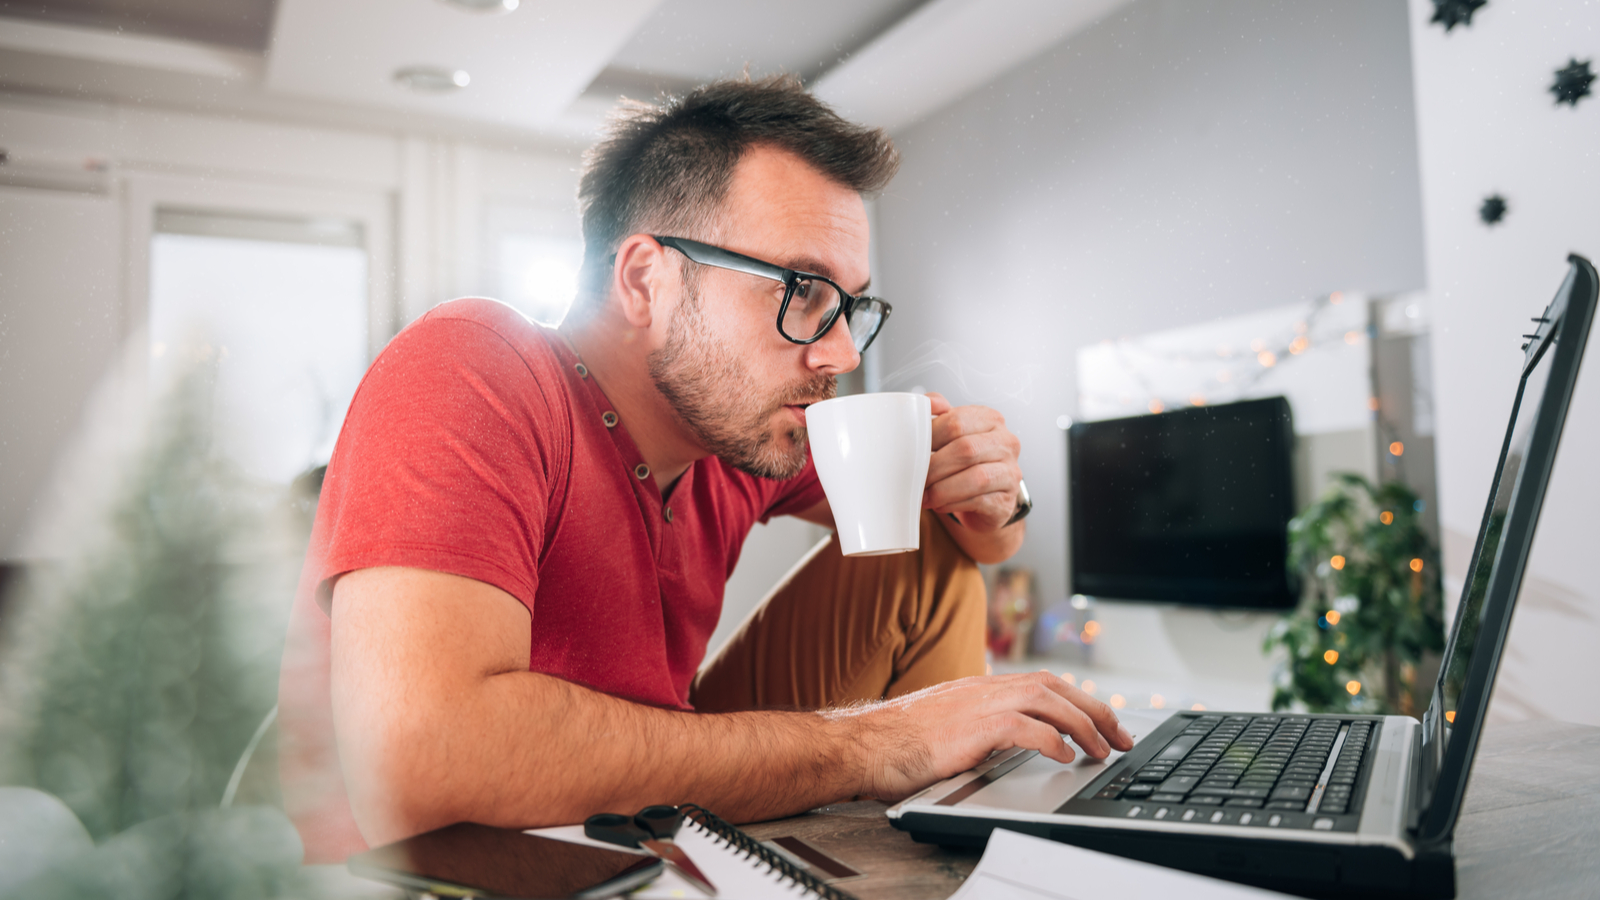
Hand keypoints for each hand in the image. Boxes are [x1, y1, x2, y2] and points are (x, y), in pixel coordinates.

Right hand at [827, 671, 1133, 801]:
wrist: (862, 745)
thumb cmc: (896, 743)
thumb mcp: (946, 727)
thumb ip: (977, 726)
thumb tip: (1008, 741)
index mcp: (979, 688)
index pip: (1042, 682)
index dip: (1078, 699)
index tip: (1101, 721)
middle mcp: (983, 688)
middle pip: (1055, 686)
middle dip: (1095, 709)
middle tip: (1121, 736)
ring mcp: (978, 704)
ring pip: (1048, 701)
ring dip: (1084, 724)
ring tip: (1103, 749)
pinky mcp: (973, 727)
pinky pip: (1026, 727)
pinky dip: (1052, 740)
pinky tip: (1065, 756)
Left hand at [923, 392, 1022, 533]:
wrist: (985, 497)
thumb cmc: (964, 462)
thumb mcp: (951, 434)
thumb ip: (937, 415)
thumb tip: (925, 403)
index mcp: (990, 420)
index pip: (957, 422)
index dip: (929, 438)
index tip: (910, 451)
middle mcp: (1006, 442)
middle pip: (966, 449)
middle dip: (934, 466)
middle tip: (914, 477)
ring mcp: (1011, 472)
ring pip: (976, 478)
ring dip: (943, 488)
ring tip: (924, 495)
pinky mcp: (1007, 500)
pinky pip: (979, 501)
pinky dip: (953, 503)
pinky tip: (940, 504)